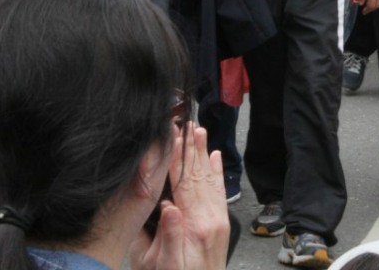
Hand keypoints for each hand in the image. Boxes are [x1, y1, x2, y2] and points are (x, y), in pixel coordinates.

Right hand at [132, 125, 229, 269]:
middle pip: (199, 176)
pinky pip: (219, 193)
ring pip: (210, 180)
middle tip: (188, 123)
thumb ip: (166, 236)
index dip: (177, 158)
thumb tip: (167, 205)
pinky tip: (216, 158)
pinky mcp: (221, 226)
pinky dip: (217, 173)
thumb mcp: (157, 265)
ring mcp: (219, 222)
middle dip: (192, 149)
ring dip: (204, 155)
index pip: (183, 183)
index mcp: (192, 226)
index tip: (173, 135)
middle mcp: (210, 220)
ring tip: (201, 132)